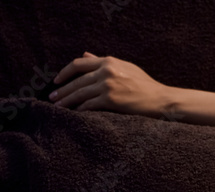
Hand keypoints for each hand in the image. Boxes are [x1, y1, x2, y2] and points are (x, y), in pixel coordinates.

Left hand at [49, 52, 169, 114]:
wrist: (162, 100)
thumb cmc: (146, 86)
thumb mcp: (126, 68)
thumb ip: (104, 62)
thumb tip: (85, 54)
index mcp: (109, 61)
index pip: (79, 64)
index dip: (65, 72)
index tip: (56, 80)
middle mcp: (107, 71)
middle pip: (77, 81)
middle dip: (62, 90)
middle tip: (52, 98)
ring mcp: (108, 85)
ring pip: (80, 93)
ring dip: (67, 101)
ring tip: (58, 107)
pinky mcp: (111, 100)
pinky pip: (89, 105)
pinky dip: (80, 110)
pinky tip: (75, 114)